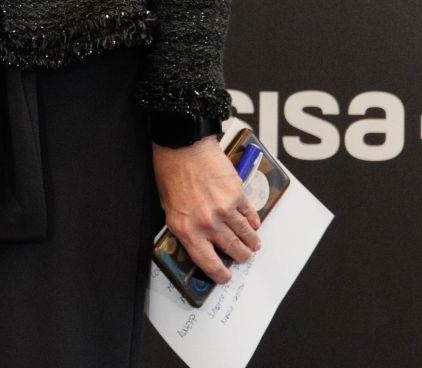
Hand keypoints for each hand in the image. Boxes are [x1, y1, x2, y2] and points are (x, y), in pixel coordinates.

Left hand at [152, 138, 262, 284]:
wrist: (181, 145)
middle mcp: (207, 224)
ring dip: (251, 242)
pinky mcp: (237, 195)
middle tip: (243, 257)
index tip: (225, 276)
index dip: (219, 274)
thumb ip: (185, 224)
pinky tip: (252, 223)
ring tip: (253, 243)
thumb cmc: (170, 171)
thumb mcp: (167, 205)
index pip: (207, 262)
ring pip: (246, 235)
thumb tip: (199, 239)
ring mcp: (224, 210)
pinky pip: (250, 215)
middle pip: (232, 250)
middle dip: (241, 257)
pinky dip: (253, 221)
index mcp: (186, 229)